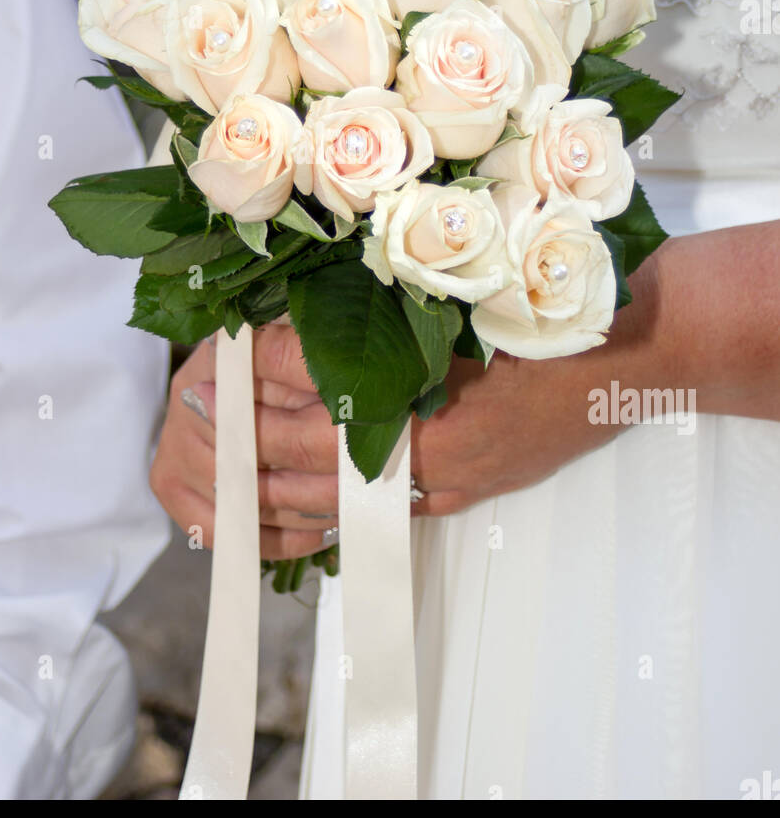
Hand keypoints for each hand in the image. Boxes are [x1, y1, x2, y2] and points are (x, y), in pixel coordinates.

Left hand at [151, 223, 779, 547]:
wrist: (627, 361)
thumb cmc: (555, 318)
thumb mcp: (471, 294)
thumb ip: (393, 302)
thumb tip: (298, 298)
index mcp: (437, 397)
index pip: (324, 390)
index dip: (262, 376)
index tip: (214, 361)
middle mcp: (436, 454)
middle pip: (313, 456)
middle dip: (244, 436)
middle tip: (191, 412)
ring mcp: (445, 485)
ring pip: (334, 503)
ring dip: (266, 485)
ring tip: (213, 463)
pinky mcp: (453, 498)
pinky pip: (370, 523)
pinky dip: (317, 523)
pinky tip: (276, 513)